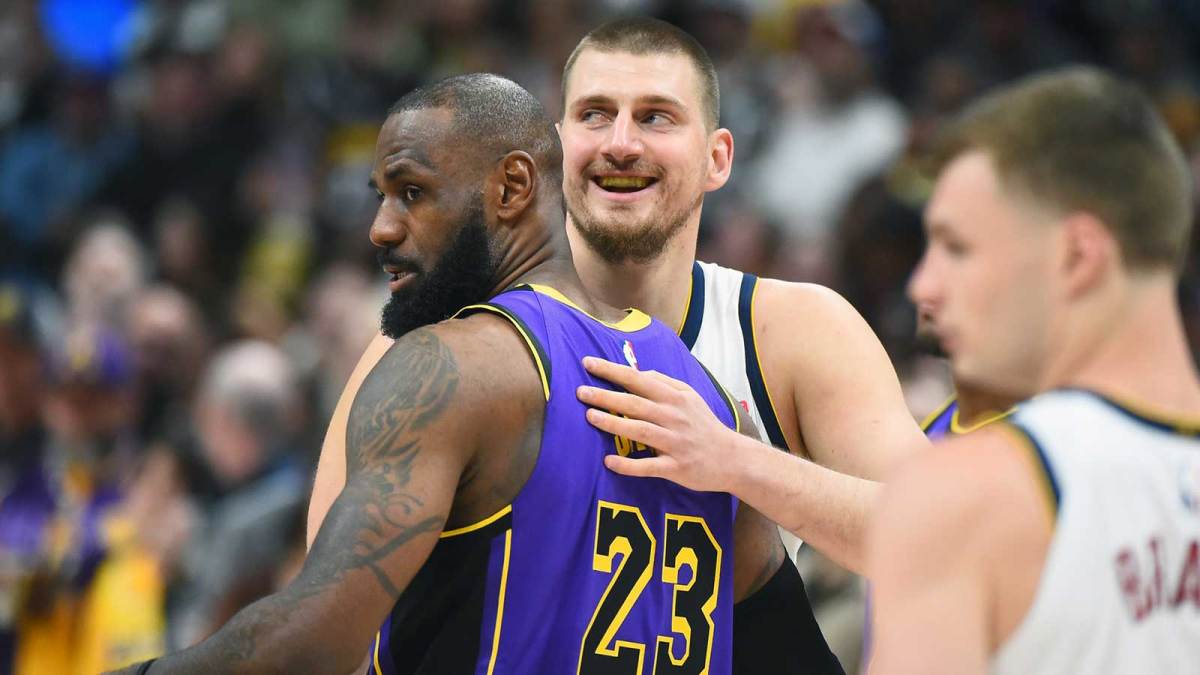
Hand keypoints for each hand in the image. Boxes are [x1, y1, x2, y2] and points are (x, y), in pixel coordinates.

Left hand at [577, 356, 739, 492]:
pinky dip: (628, 465)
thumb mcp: (690, 397)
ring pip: (640, 431)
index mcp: (674, 398)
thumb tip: (638, 372)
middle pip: (635, 404)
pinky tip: (609, 461)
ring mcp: (674, 443)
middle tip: (580, 392)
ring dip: (613, 424)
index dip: (612, 371)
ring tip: (590, 417)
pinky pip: (648, 466)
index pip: (638, 379)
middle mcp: (673, 417)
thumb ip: (664, 382)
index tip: (588, 363)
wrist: (731, 458)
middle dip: (606, 396)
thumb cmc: (704, 425)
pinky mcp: (675, 467)